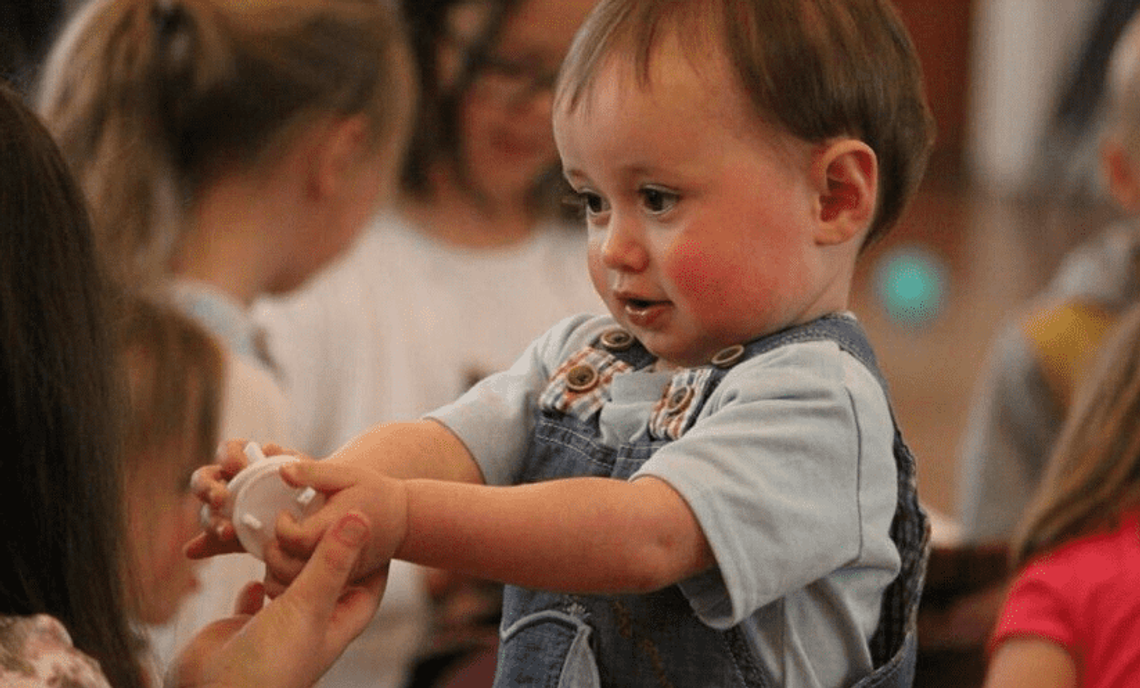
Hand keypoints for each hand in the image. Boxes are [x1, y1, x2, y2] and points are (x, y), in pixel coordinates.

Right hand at [166, 511, 385, 687]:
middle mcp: (311, 626)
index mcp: (338, 623)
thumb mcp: (308, 606)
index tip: (371, 519)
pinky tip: (253, 576)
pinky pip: (254, 601)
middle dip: (325, 551)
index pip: (368, 583)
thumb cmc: (271, 665)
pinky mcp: (243, 630)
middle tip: (324, 515)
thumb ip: (332, 562)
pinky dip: (254, 586)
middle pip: (327, 580)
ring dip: (285, 563)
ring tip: (288, 532)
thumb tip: (363, 517)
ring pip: (289, 586)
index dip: (372, 554)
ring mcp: (277, 628)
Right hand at [186, 440, 309, 558]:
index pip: (227, 450)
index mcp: (245, 460)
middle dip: (208, 489)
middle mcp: (229, 482)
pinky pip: (212, 540)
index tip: (239, 467)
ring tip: (226, 531)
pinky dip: (204, 545)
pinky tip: (193, 550)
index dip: (228, 456)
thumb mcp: (308, 473)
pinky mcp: (229, 532)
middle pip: (204, 479)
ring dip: (211, 521)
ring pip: (207, 511)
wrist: (317, 513)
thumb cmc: (310, 485)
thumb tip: (275, 456)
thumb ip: (298, 465)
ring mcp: (226, 508)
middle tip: (221, 499)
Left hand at [262, 460, 407, 597]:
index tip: (286, 513)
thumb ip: (313, 472)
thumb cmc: (375, 493)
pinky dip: (294, 582)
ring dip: (280, 568)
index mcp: (337, 528)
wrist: (404, 519)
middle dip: (276, 550)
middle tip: (279, 534)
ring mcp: (342, 575)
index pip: (296, 538)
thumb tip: (284, 471)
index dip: (282, 526)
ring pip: (297, 586)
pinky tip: (292, 561)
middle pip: (290, 567)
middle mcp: (340, 558)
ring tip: (283, 547)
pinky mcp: (341, 584)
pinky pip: (309, 593)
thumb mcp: (347, 474)